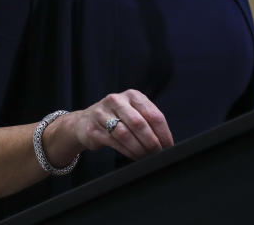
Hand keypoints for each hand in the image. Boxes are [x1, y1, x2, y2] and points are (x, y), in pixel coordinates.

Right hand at [56, 90, 174, 161]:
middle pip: (139, 123)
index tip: (168, 145)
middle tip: (158, 153)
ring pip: (126, 134)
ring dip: (139, 149)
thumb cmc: (116, 118)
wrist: (84, 122)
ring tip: (146, 157)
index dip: (163, 132)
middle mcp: (117, 101)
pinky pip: (115, 142)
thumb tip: (166, 141)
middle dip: (152, 142)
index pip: (153, 114)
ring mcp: (103, 114)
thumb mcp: (132, 112)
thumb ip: (147, 121)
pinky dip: (128, 152)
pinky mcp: (94, 129)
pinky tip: (134, 156)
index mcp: (132, 95)